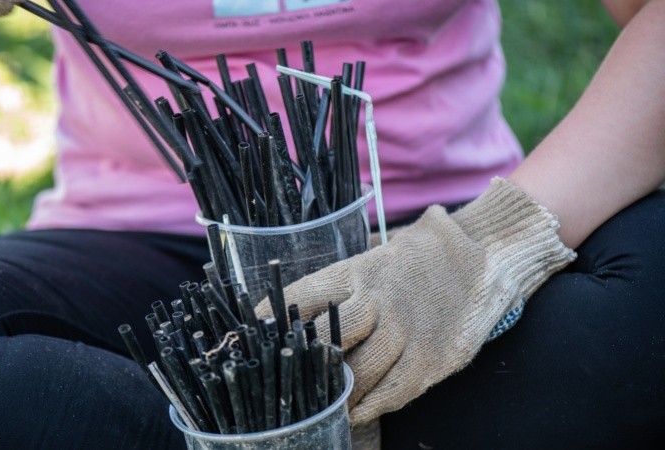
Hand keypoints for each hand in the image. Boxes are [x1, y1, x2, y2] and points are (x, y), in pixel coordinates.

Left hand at [257, 178, 575, 424]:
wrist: (489, 255)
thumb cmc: (422, 255)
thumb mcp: (377, 253)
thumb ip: (343, 281)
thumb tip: (297, 303)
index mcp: (359, 272)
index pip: (305, 296)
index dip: (272, 317)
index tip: (246, 333)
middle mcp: (379, 303)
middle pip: (329, 341)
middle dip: (307, 361)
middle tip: (287, 375)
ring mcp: (407, 335)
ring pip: (358, 375)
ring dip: (336, 391)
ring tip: (318, 400)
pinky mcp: (433, 360)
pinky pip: (393, 393)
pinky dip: (369, 407)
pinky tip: (354, 413)